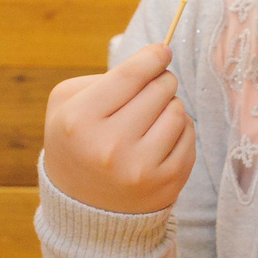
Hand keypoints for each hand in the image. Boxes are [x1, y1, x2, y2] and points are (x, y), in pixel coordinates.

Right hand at [42, 44, 195, 213]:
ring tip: (150, 118)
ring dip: (169, 107)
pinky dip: (180, 130)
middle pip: (159, 89)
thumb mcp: (68, 105)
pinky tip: (160, 139)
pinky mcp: (168, 181)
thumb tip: (158, 54)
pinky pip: (190, 135)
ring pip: (177, 111)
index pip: (130, 75)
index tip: (162, 50)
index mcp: (78, 121)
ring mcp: (141, 167)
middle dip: (160, 82)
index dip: (153, 57)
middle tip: (150, 91)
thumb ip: (107, 76)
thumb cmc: (78, 142)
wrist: (85, 207)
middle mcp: (109, 146)